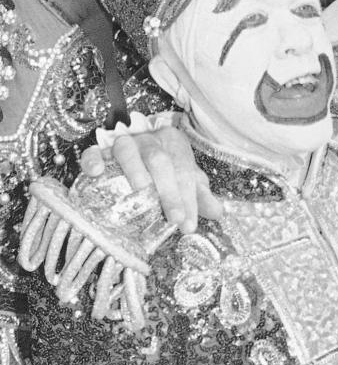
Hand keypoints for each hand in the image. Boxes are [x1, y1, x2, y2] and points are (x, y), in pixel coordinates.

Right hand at [81, 126, 220, 231]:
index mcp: (174, 143)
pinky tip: (95, 173)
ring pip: (128, 150)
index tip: (188, 225)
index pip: (184, 170)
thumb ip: (200, 195)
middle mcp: (149, 139)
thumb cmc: (166, 168)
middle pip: (160, 160)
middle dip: (169, 191)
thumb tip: (218, 212)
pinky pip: (93, 151)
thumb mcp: (186, 179)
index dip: (189, 199)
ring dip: (135, 170)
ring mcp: (123, 142)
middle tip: (173, 219)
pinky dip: (93, 160)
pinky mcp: (100, 149)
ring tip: (141, 192)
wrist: (138, 150)